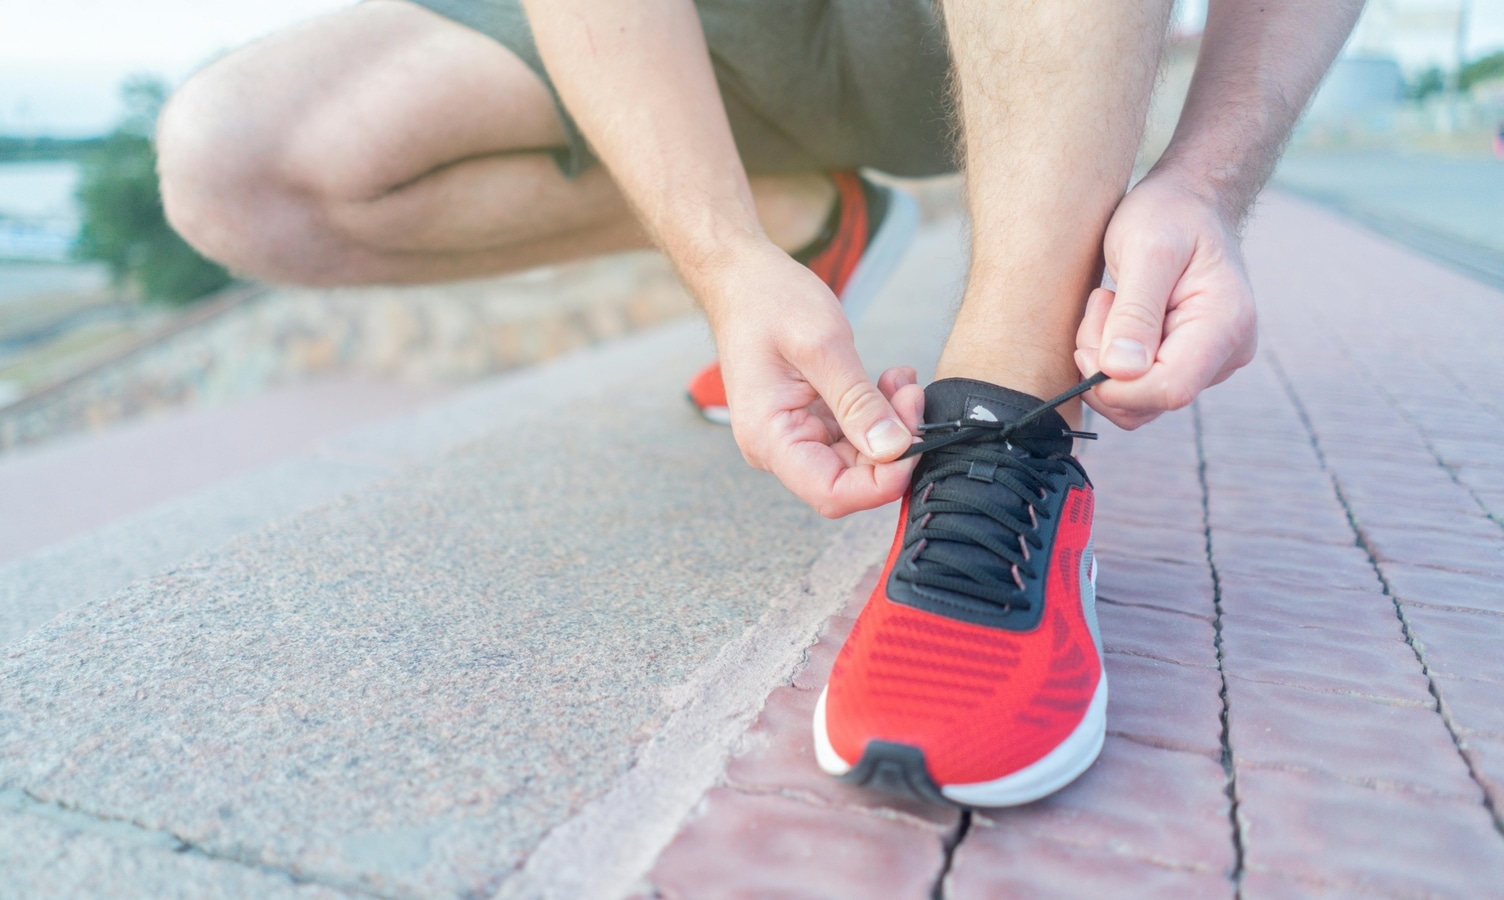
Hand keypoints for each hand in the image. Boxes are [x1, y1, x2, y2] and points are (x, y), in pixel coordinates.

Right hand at [701, 242, 923, 517]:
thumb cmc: (769, 302)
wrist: (742, 277)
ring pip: (858, 458)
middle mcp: (777, 447)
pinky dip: (878, 413)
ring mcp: (793, 435)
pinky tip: (890, 382)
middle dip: (892, 445)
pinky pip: (853, 435)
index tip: (915, 440)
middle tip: (912, 396)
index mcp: (769, 438)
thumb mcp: (823, 346)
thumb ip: (858, 403)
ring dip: (890, 425)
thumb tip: (895, 449)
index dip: (882, 481)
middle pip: (850, 479)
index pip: (833, 493)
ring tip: (901, 382)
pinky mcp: (809, 421)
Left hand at [1074, 171, 1257, 428]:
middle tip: (1100, 306)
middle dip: (1104, 367)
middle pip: (1150, 400)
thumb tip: (1121, 372)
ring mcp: (1208, 363)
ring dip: (1105, 363)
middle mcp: (1226, 353)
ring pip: (1139, 401)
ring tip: (1110, 305)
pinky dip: (1113, 362)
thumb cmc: (1169, 215)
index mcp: (1226, 324)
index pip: (1168, 390)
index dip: (1116, 383)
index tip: (1090, 342)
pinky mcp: (1187, 363)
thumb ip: (1134, 313)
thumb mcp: (1145, 250)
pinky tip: (1115, 319)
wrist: (1189, 202)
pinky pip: (1139, 388)